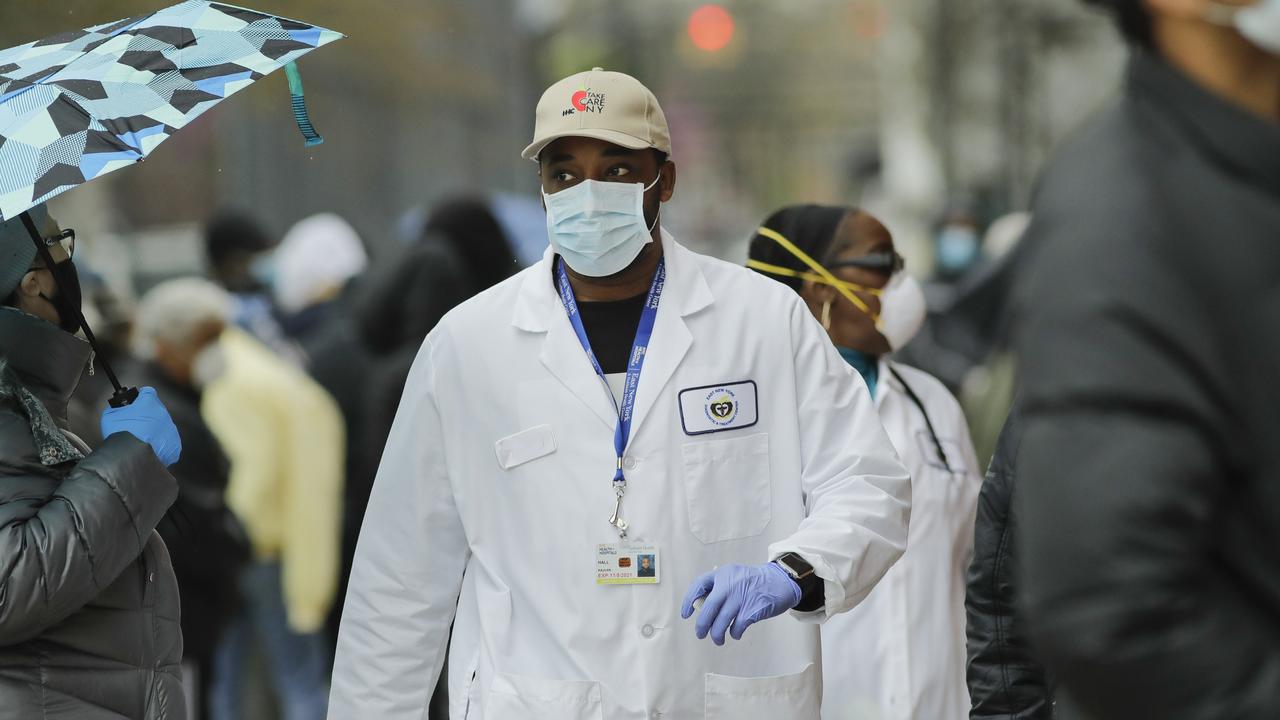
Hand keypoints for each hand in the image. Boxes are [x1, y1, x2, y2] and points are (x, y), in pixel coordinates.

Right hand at [100, 387, 181, 465]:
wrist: (131, 455)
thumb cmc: (119, 433)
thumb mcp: (110, 414)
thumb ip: (117, 408)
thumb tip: (119, 409)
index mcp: (150, 402)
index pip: (147, 392)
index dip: (140, 397)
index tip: (135, 403)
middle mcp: (163, 413)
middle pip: (156, 410)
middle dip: (147, 415)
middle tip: (135, 425)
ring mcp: (171, 429)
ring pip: (163, 426)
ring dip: (154, 430)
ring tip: (140, 440)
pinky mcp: (175, 444)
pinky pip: (167, 441)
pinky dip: (160, 444)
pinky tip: (149, 449)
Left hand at [680, 563, 801, 644]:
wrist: (780, 581)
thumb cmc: (754, 581)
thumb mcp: (734, 576)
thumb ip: (719, 588)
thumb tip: (703, 609)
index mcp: (722, 574)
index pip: (699, 585)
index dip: (689, 600)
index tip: (686, 614)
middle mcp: (729, 584)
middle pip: (708, 608)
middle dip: (702, 625)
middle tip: (700, 634)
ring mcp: (741, 597)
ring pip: (721, 621)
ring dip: (717, 634)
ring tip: (718, 639)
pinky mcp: (752, 610)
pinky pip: (736, 627)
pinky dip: (734, 633)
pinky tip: (735, 633)